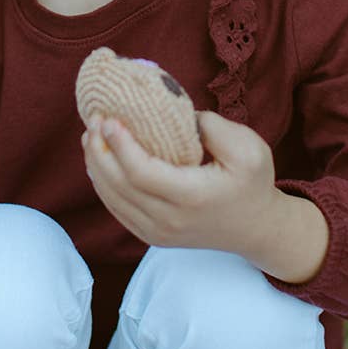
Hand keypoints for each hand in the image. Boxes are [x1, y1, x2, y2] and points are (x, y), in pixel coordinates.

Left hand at [81, 110, 281, 254]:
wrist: (257, 229)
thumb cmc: (252, 183)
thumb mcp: (248, 148)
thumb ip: (213, 127)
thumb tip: (173, 112)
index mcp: (191, 197)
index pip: (140, 172)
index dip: (118, 145)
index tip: (108, 118)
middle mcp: (170, 220)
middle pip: (118, 185)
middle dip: (99, 149)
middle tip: (93, 119)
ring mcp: (158, 233)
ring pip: (112, 199)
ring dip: (95, 165)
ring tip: (90, 134)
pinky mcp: (151, 236)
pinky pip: (117, 209)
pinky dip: (102, 184)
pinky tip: (98, 160)